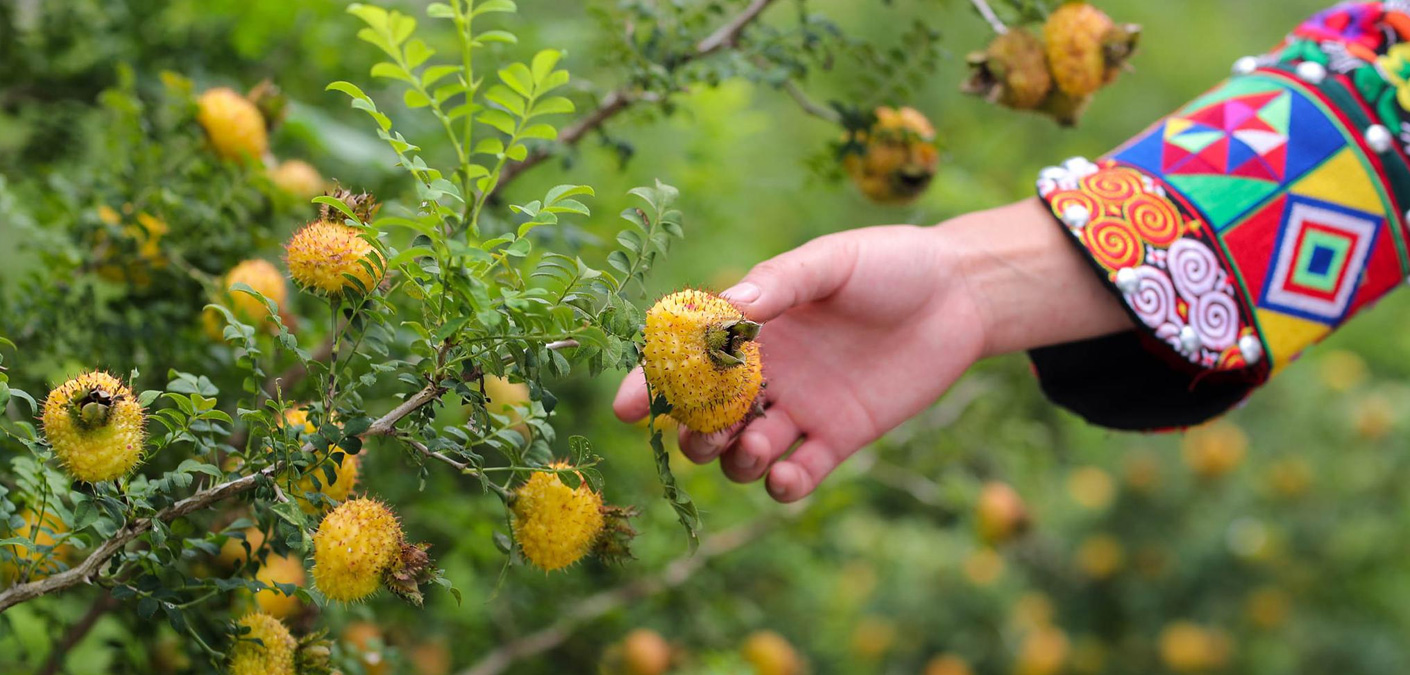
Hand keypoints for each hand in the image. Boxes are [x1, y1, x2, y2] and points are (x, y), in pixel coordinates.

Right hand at [614, 199, 1130, 501]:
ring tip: (754, 446)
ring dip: (736, 460)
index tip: (627, 408)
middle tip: (706, 434)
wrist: (960, 293)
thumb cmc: (889, 264)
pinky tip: (786, 477)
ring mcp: (801, 409)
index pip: (685, 361)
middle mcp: (767, 373)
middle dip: (695, 435)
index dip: (649, 385)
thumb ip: (780, 284)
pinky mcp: (839, 437)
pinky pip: (799, 474)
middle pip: (707, 419)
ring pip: (744, 453)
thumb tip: (722, 310)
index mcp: (752, 329)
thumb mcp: (830, 262)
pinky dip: (783, 485)